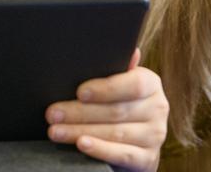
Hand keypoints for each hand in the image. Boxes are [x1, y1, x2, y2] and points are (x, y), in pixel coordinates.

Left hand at [45, 49, 167, 170]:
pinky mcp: (147, 159)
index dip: (105, 89)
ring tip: (56, 130)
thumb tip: (127, 50)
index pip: (133, 84)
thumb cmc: (118, 105)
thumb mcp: (117, 85)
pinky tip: (81, 144)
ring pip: (115, 133)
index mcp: (150, 84)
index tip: (79, 92)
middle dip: (79, 112)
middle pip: (116, 111)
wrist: (135, 142)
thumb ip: (115, 68)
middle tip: (53, 113)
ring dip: (80, 131)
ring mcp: (154, 136)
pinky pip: (122, 154)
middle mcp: (158, 108)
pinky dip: (100, 149)